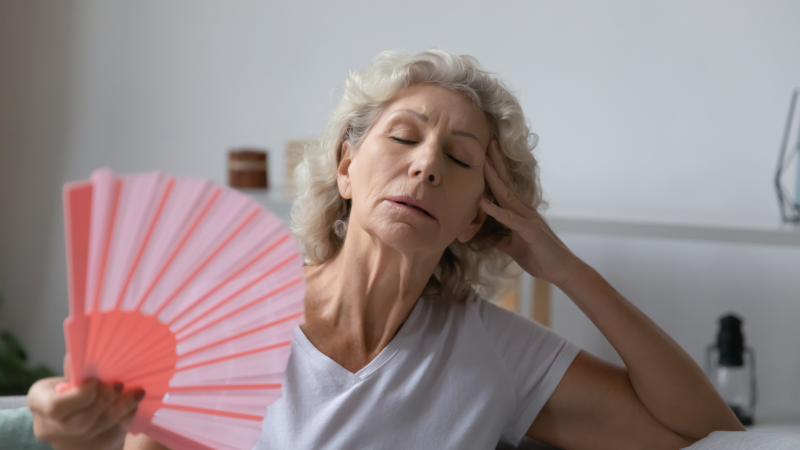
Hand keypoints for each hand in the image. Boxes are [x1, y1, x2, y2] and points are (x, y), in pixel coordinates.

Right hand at [27, 355, 144, 449]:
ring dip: (122, 408)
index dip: (80, 395)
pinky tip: (132, 406)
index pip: (56, 407)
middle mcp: (49, 427)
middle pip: (82, 420)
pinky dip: (125, 419)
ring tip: (136, 393)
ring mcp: (68, 443)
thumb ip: (77, 370)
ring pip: (100, 428)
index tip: (96, 381)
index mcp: (39, 402)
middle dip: (106, 401)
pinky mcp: (90, 449)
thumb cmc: (69, 391)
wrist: (69, 420)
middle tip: (121, 385)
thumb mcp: (66, 377)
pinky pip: (111, 435)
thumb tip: (89, 351)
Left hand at [480, 140, 585, 286]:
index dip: (495, 172)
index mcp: (521, 213)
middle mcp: (525, 211)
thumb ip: (500, 238)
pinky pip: (510, 219)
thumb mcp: (513, 247)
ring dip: (494, 178)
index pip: (505, 188)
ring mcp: (528, 219)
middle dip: (495, 164)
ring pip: (507, 195)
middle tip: (486, 143)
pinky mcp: (530, 231)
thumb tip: (484, 235)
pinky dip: (495, 210)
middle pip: (507, 183)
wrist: (563, 271)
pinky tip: (483, 202)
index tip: (485, 155)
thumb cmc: (540, 257)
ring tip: (483, 162)